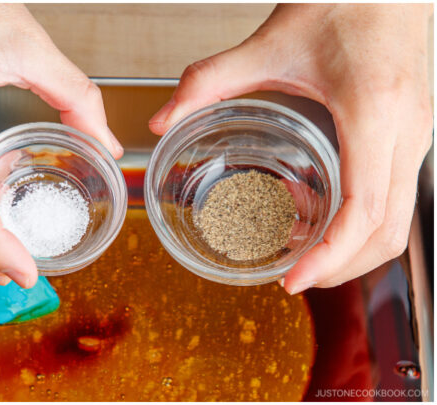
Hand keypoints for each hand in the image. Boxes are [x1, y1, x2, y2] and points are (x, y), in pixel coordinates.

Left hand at [149, 4, 432, 293]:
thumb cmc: (340, 3)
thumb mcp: (266, 44)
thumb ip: (207, 82)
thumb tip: (161, 120)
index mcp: (372, 113)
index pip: (365, 210)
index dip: (330, 255)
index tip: (293, 279)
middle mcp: (406, 131)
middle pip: (389, 232)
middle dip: (342, 267)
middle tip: (292, 279)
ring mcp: (417, 134)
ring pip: (400, 221)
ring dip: (353, 249)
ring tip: (301, 255)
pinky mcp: (412, 133)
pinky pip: (395, 195)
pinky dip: (360, 221)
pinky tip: (315, 215)